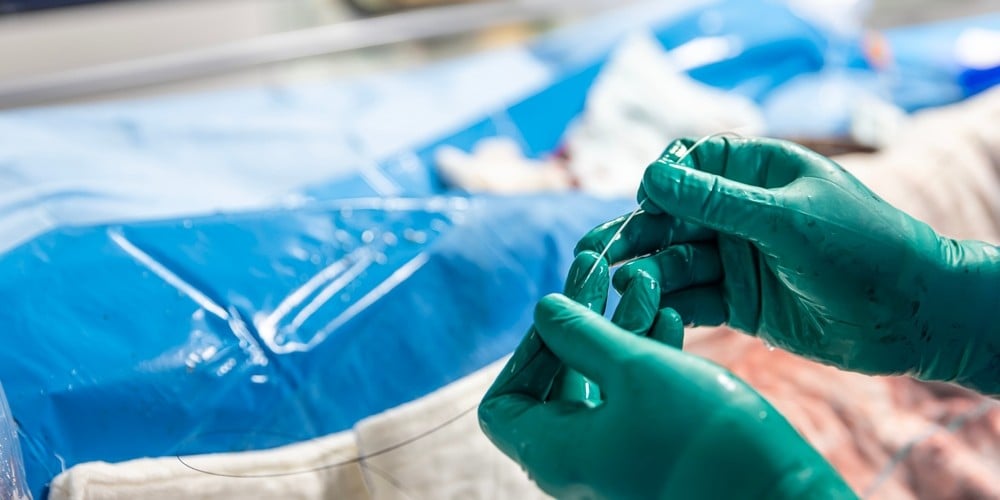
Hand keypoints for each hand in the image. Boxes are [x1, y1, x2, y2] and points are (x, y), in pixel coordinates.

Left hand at [479, 293, 854, 499]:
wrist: (783, 496)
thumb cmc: (703, 436)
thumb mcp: (633, 368)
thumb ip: (579, 333)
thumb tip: (542, 308)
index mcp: (552, 452)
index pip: (504, 401)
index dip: (525, 351)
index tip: (562, 309)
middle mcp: (578, 463)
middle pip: (556, 384)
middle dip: (581, 323)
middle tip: (602, 269)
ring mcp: (620, 460)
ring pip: (603, 386)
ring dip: (620, 331)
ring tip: (647, 283)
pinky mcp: (659, 454)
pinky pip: (637, 401)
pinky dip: (647, 358)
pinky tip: (671, 318)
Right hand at [576, 136, 998, 393]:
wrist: (912, 314)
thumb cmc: (860, 248)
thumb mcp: (785, 219)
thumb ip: (715, 201)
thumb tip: (648, 176)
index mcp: (754, 173)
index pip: (687, 166)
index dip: (659, 185)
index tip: (646, 205)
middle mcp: (739, 214)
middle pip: (669, 218)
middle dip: (635, 235)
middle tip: (593, 256)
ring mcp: (736, 258)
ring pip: (673, 260)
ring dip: (643, 272)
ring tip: (610, 287)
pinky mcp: (738, 302)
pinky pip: (692, 299)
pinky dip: (668, 305)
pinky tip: (643, 313)